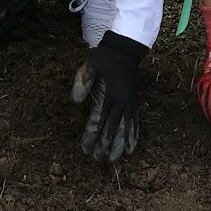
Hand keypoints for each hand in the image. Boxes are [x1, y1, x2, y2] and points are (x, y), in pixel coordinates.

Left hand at [72, 32, 145, 162]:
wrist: (125, 50)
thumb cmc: (104, 59)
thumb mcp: (89, 67)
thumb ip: (82, 85)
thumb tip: (75, 103)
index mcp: (107, 95)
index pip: (97, 121)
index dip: (91, 136)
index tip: (85, 149)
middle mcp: (120, 103)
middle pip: (112, 129)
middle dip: (105, 146)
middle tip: (98, 160)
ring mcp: (129, 104)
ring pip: (125, 129)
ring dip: (120, 146)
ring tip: (115, 159)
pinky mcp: (134, 103)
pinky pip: (135, 123)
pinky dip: (134, 137)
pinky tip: (132, 148)